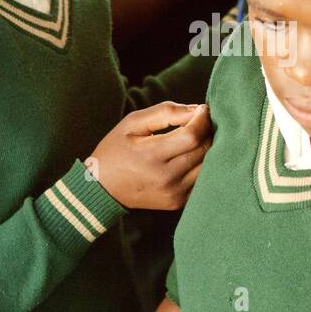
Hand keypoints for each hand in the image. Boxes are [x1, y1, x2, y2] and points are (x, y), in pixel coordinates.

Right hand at [88, 103, 212, 210]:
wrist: (102, 189)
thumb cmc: (116, 150)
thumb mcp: (132, 123)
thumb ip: (165, 112)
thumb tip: (197, 109)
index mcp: (151, 155)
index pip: (192, 136)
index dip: (203, 119)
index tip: (203, 109)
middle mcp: (165, 178)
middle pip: (204, 150)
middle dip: (207, 131)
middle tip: (200, 121)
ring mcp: (174, 193)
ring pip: (207, 165)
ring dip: (207, 148)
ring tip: (195, 137)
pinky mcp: (178, 202)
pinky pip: (202, 179)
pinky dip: (201, 165)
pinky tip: (190, 156)